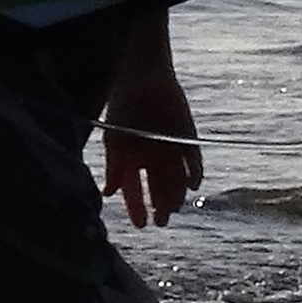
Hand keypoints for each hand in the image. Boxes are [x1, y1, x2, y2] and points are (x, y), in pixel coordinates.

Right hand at [102, 76, 202, 228]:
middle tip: (162, 221)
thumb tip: (108, 194)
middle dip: (159, 205)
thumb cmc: (123, 107)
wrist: (144, 77)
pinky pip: (193, 162)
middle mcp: (152, 158)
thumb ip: (114, 168)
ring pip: (175, 179)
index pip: (134, 189)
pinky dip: (194, 174)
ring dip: (175, 194)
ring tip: (174, 207)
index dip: (136, 207)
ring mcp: (171, 149)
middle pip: (157, 188)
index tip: (141, 225)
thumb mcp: (115, 140)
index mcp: (132, 159)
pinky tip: (192, 186)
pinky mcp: (188, 139)